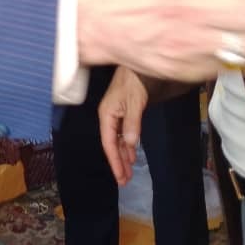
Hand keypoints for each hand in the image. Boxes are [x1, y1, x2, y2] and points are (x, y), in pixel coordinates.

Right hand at [98, 67, 147, 184]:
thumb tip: (130, 144)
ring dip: (123, 155)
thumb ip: (132, 123)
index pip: (108, 143)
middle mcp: (109, 116)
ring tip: (128, 172)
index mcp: (106, 114)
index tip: (120, 177)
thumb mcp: (135, 102)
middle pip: (111, 144)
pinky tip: (132, 153)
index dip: (114, 161)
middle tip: (125, 181)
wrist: (137, 64)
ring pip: (118, 139)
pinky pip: (123, 132)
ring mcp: (116, 113)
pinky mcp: (124, 110)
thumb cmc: (133, 81)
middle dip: (118, 162)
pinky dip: (128, 144)